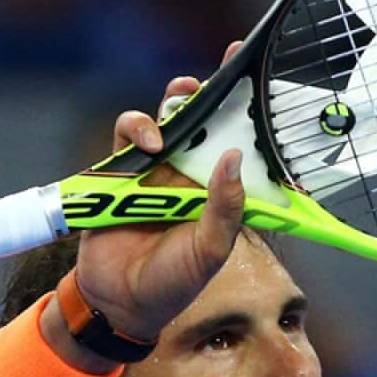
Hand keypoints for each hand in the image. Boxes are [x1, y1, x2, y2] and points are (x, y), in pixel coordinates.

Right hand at [74, 42, 245, 341]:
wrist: (120, 301)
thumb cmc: (174, 282)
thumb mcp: (210, 250)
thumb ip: (225, 208)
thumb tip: (233, 157)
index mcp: (219, 191)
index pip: (238, 142)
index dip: (246, 110)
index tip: (256, 75)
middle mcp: (190, 174)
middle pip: (203, 120)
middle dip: (210, 91)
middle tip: (216, 74)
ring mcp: (156, 169)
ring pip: (167, 118)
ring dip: (175, 102)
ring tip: (183, 99)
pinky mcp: (121, 170)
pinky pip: (130, 135)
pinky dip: (140, 128)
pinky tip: (152, 143)